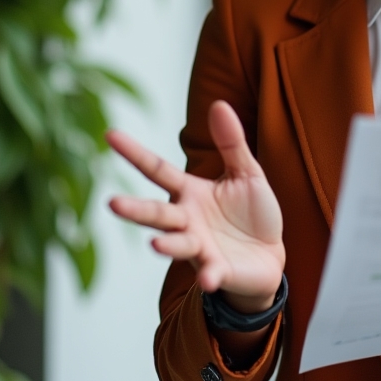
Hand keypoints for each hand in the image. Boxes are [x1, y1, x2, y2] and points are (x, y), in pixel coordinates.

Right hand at [107, 100, 285, 311]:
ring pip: (177, 245)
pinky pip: (210, 273)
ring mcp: (199, 247)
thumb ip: (231, 142)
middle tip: (112, 203)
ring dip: (167, 245)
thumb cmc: (252, 212)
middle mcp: (186, 220)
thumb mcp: (246, 171)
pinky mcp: (217, 270)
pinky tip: (207, 277)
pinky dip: (208, 276)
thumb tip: (219, 103)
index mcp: (190, 192)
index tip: (110, 135)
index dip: (134, 153)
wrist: (270, 255)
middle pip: (156, 213)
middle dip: (135, 210)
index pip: (157, 169)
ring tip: (156, 244)